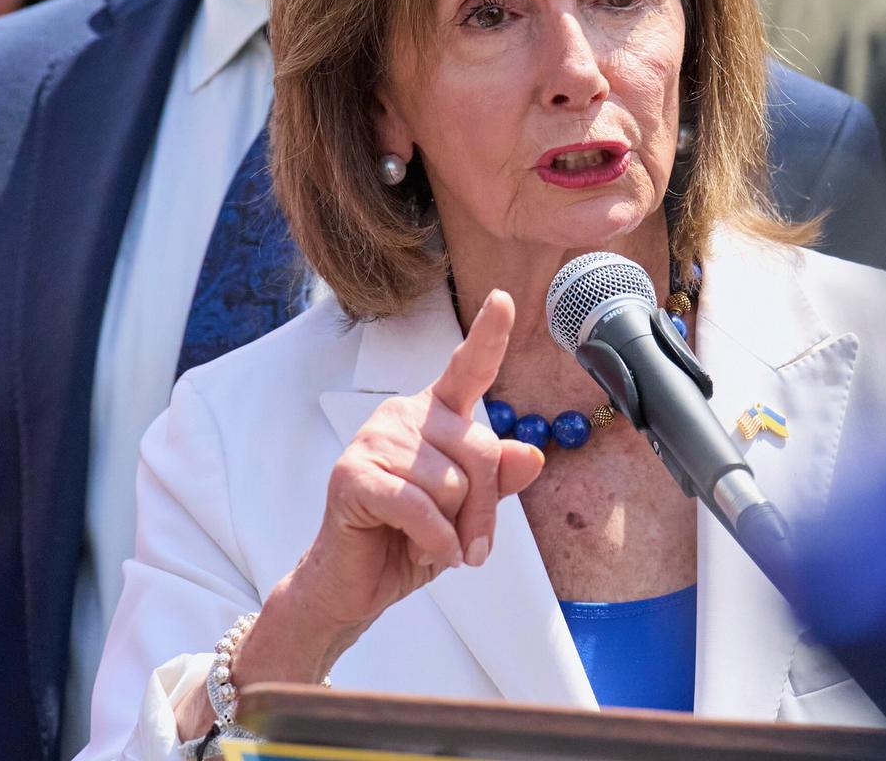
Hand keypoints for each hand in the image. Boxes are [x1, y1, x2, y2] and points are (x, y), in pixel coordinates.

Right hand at [233, 290, 545, 687]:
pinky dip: (433, 542)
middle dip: (484, 510)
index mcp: (433, 416)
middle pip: (481, 449)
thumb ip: (497, 481)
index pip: (466, 370)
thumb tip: (532, 455)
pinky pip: (422, 507)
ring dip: (451, 531)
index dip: (488, 336)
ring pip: (453, 483)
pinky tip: (420, 552)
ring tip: (423, 541)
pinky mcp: (353, 475)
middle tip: (469, 547)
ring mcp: (374, 441)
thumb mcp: (466, 514)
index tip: (503, 298)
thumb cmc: (409, 542)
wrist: (353, 587)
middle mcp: (403, 415)